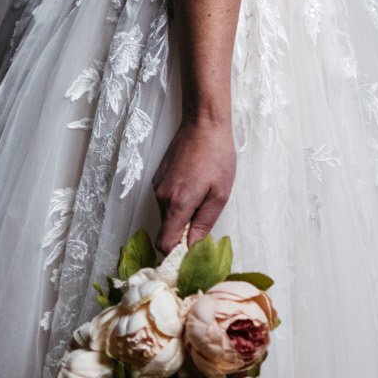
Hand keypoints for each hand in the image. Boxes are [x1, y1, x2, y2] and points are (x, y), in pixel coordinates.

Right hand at [151, 119, 236, 252]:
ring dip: (183, 216)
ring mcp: (157, 186)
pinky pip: (166, 200)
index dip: (177, 254)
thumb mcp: (219, 194)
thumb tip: (193, 247)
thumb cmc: (216, 156)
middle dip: (183, 233)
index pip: (165, 244)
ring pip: (167, 215)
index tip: (192, 254)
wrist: (203, 123)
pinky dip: (179, 202)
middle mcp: (161, 197)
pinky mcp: (159, 177)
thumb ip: (203, 224)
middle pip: (166, 230)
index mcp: (176, 204)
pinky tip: (196, 187)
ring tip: (204, 198)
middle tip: (205, 222)